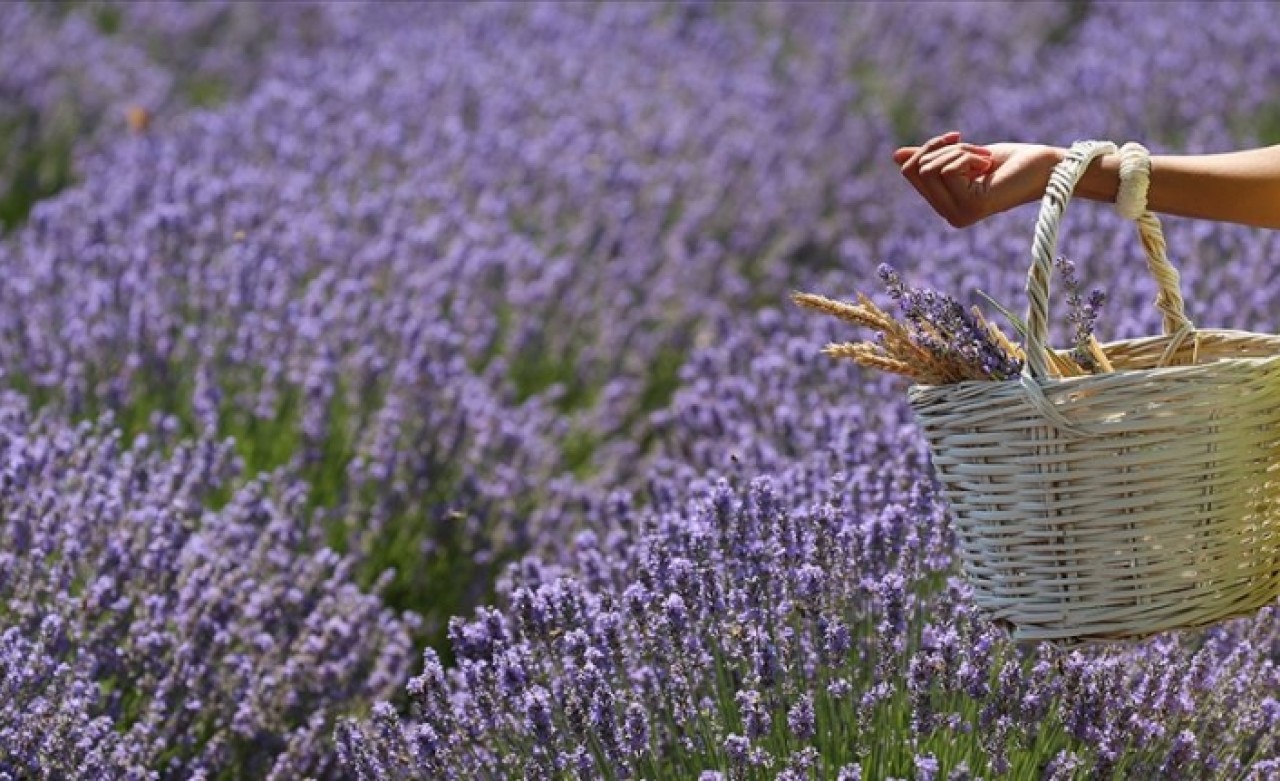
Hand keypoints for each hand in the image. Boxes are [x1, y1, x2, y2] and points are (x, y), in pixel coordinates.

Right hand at [893, 132, 1059, 227]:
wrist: (1047, 169)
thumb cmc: (1012, 162)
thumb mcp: (964, 156)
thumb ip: (932, 159)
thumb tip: (896, 156)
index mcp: (945, 205)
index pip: (910, 172)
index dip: (928, 147)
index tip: (956, 139)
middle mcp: (949, 216)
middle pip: (915, 169)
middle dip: (943, 147)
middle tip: (977, 150)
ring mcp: (958, 215)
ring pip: (930, 168)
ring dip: (960, 151)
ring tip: (985, 159)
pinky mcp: (971, 208)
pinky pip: (948, 169)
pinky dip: (968, 156)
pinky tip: (988, 166)